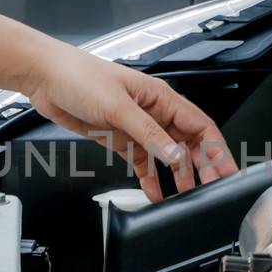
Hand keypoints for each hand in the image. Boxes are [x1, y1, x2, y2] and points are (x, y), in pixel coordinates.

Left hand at [20, 43, 238, 201]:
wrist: (46, 78)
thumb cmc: (80, 76)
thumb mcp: (119, 107)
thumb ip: (149, 134)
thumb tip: (175, 156)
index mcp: (161, 98)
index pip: (200, 126)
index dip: (216, 149)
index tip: (225, 171)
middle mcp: (153, 112)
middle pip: (188, 142)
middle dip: (202, 165)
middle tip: (209, 188)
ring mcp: (137, 126)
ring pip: (166, 155)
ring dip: (177, 174)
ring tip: (185, 195)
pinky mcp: (119, 138)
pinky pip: (142, 161)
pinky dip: (150, 178)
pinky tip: (155, 192)